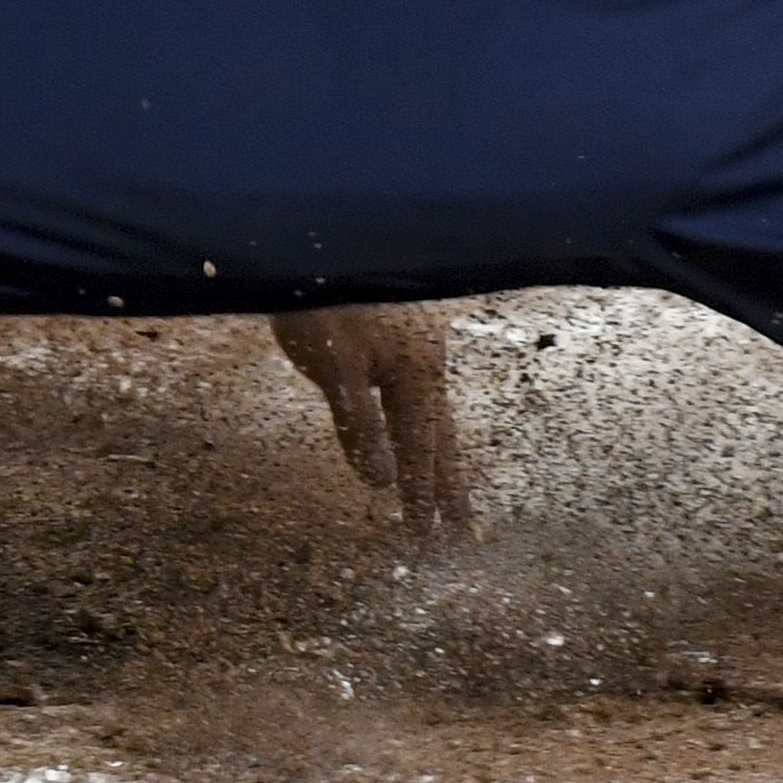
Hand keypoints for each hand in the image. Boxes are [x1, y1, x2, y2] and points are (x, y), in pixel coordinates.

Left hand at [268, 306, 475, 537]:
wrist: (318, 244)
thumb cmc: (323, 306)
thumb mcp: (334, 369)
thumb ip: (360, 426)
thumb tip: (380, 481)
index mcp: (416, 374)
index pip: (420, 448)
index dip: (421, 494)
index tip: (427, 538)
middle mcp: (428, 363)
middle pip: (441, 434)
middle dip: (447, 482)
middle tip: (464, 526)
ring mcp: (419, 348)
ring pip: (432, 413)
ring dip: (437, 454)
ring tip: (447, 488)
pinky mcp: (403, 337)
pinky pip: (420, 394)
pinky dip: (422, 424)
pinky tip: (420, 426)